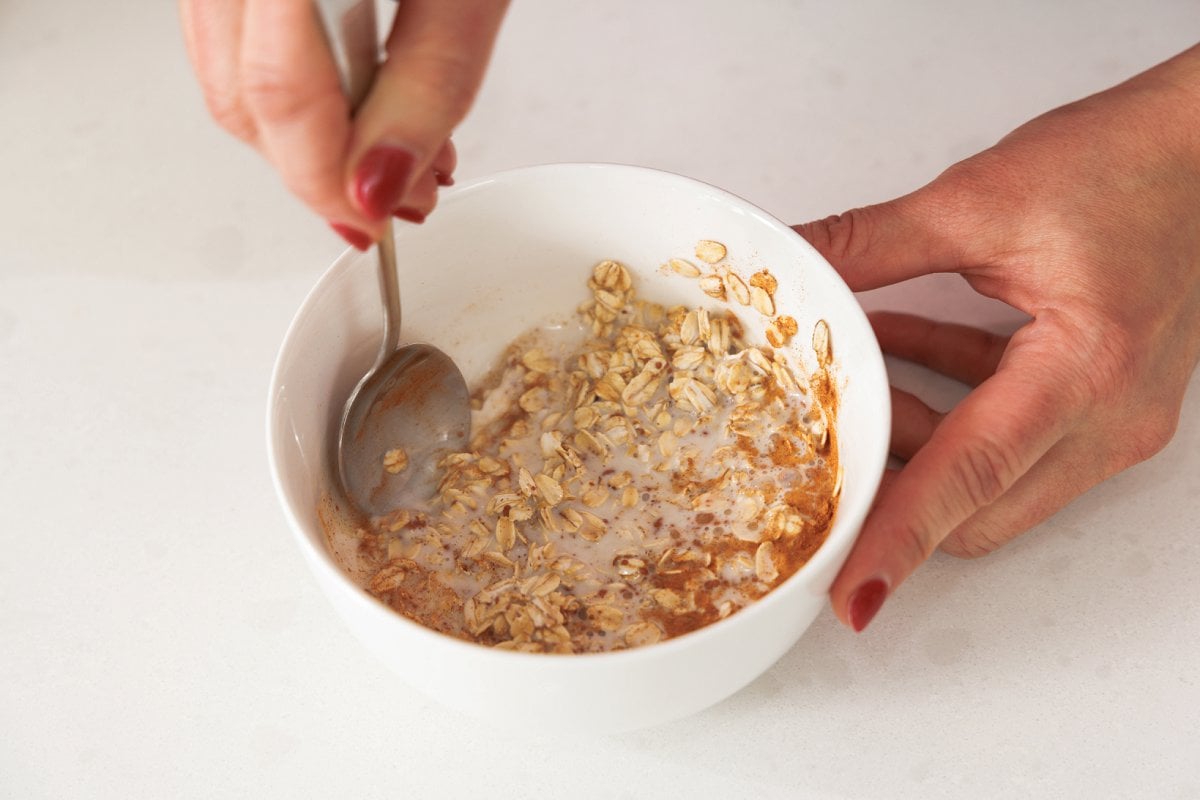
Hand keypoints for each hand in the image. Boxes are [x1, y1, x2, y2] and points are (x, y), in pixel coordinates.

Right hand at [179, 0, 508, 247]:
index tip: (380, 221)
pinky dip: (296, 91)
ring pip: (227, 77)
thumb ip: (425, 88)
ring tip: (392, 157)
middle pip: (240, 97)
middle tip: (400, 198)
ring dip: (309, 139)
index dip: (329, 179)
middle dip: (321, 170)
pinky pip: (234, 41)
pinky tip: (358, 105)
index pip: (278, 96)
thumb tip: (379, 188)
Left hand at [794, 44, 1199, 631]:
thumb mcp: (978, 201)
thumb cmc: (1130, 162)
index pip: (968, 477)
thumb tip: (794, 267)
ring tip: (859, 374)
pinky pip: (1014, 442)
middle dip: (894, 486)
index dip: (899, 539)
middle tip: (824, 442)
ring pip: (994, 483)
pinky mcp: (1107, 402)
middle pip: (980, 509)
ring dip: (918, 440)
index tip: (850, 590)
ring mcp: (1118, 418)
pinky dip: (951, 408)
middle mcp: (1114, 417)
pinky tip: (904, 348)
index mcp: (1086, 370)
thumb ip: (870, 244)